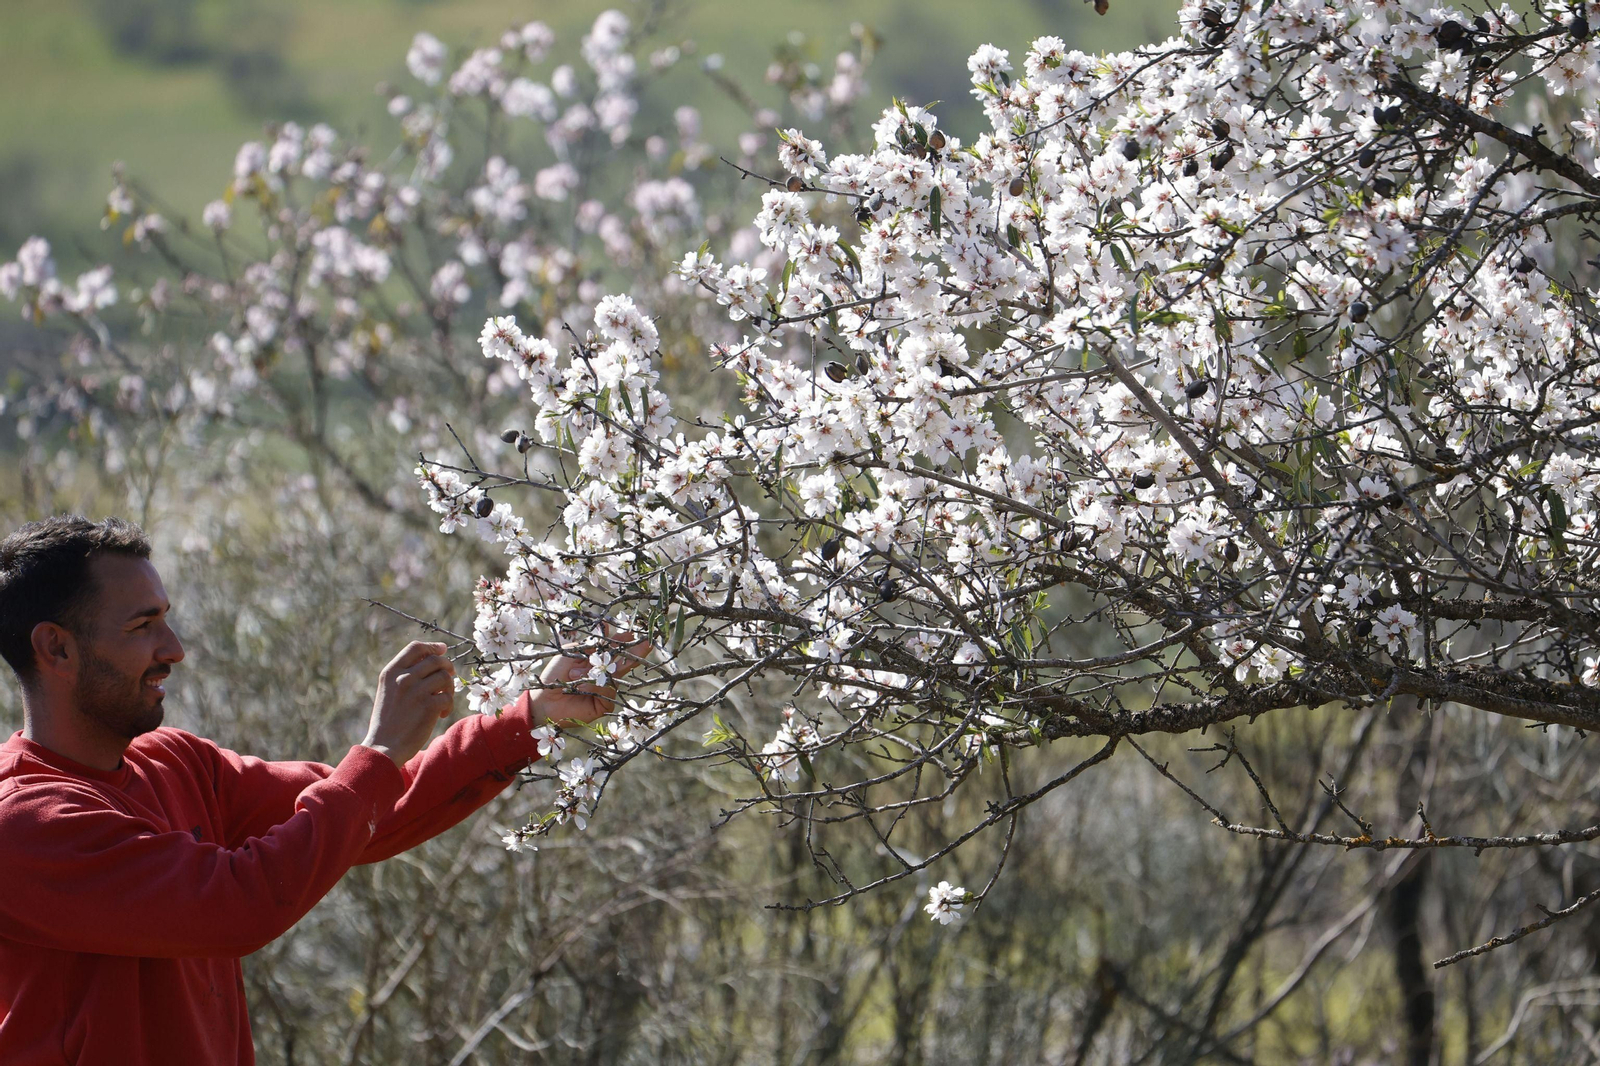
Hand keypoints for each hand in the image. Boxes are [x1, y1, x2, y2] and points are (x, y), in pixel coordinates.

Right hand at [361, 641, 455, 766]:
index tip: (442, 650)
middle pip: (436, 660)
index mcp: (391, 672)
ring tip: (442, 700)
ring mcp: (416, 691)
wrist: (384, 747)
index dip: (432, 647)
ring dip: (449, 688)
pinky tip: (441, 715)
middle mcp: (403, 678)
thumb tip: (432, 658)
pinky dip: (448, 706)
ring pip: (445, 677)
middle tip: (450, 676)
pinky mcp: (428, 706)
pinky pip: (448, 697)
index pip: (415, 647)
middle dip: (447, 666)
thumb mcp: (389, 690)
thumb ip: (404, 674)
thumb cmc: (388, 720)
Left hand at [529, 631, 650, 728]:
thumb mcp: (573, 653)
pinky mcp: (605, 704)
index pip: (615, 649)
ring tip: (574, 675)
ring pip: (615, 677)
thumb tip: (606, 626)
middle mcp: (604, 674)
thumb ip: (592, 644)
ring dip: (596, 673)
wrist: (543, 699)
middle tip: (647, 644)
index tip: (632, 634)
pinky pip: (608, 692)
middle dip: (635, 653)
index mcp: (597, 660)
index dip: (624, 642)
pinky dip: (595, 686)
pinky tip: (580, 686)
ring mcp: (606, 689)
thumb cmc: (554, 674)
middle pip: (623, 662)